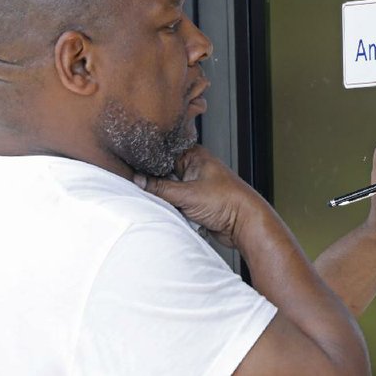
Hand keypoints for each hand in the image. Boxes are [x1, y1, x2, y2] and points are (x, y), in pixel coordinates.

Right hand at [134, 146, 267, 247]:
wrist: (245, 222)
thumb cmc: (227, 201)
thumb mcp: (187, 194)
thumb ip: (160, 188)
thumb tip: (138, 180)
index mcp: (194, 155)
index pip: (163, 153)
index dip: (147, 160)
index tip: (131, 167)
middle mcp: (194, 167)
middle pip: (163, 171)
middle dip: (153, 180)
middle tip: (138, 185)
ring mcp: (194, 184)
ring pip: (168, 188)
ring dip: (162, 195)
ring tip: (154, 198)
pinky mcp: (195, 201)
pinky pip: (175, 201)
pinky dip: (170, 206)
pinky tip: (164, 208)